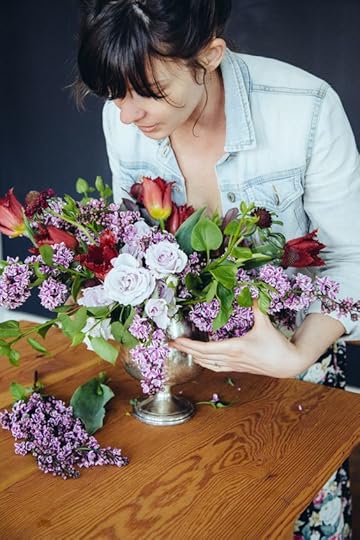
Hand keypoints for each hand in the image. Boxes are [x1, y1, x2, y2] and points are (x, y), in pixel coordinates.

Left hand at [170, 302, 308, 377]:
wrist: (287, 364)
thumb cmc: (277, 344)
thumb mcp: (265, 323)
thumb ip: (256, 306)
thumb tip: (250, 291)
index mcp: (235, 347)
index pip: (206, 348)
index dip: (189, 344)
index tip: (176, 340)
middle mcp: (231, 358)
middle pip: (201, 356)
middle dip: (185, 349)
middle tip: (170, 343)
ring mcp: (233, 365)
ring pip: (207, 363)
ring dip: (193, 356)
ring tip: (181, 349)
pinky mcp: (237, 368)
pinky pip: (215, 367)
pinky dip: (204, 363)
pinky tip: (199, 359)